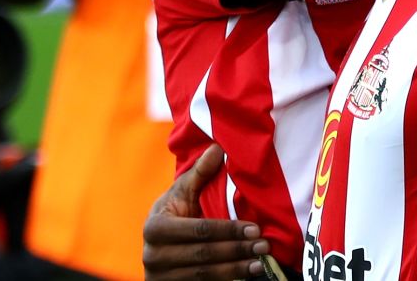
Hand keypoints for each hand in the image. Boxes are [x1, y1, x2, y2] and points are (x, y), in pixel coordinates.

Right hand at [143, 144, 270, 280]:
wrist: (157, 245)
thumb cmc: (173, 213)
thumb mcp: (181, 192)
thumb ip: (199, 174)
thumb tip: (217, 149)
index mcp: (155, 228)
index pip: (199, 230)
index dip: (229, 231)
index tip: (255, 228)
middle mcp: (153, 255)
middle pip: (204, 255)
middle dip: (237, 250)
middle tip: (263, 246)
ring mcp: (160, 276)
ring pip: (204, 275)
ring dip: (235, 269)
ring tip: (260, 262)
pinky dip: (226, 280)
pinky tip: (246, 275)